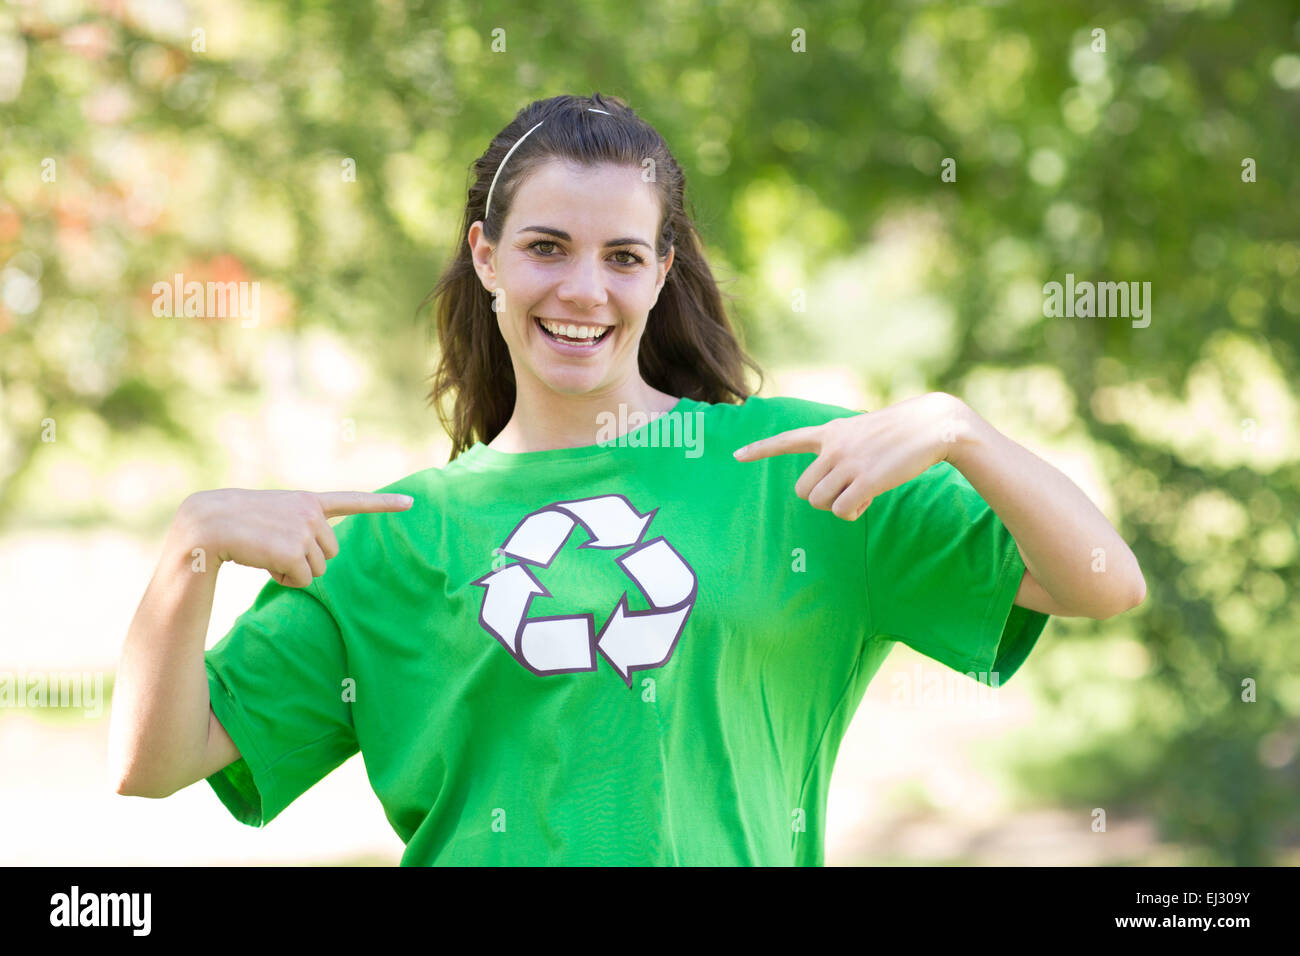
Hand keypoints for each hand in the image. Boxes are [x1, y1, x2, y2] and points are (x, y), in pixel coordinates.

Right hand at [173, 488, 414, 587]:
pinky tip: (261, 562)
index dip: (384, 504)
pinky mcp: (293, 548)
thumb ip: (297, 527)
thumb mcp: (270, 517)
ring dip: (292, 571)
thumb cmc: (231, 527)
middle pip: (330, 554)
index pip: (352, 501)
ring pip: (317, 570)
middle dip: (305, 561)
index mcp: (306, 501)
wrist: (203, 526)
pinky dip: (283, 579)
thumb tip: (310, 560)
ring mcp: (303, 529)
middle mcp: (310, 511)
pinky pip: (301, 580)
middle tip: (272, 549)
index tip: (412, 502)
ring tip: (263, 553)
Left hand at [732, 392, 969, 520]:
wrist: (932, 426)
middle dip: (821, 498)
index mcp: (830, 432)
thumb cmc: (899, 432)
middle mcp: (832, 447)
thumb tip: (832, 483)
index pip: (786, 440)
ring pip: (820, 502)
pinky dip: (853, 512)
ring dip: (838, 506)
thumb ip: (839, 449)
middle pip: (803, 490)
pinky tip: (868, 500)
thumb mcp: (861, 430)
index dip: (759, 449)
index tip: (735, 455)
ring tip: (859, 493)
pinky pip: (843, 510)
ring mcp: (847, 463)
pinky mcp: (865, 480)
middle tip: (845, 492)